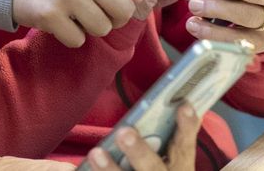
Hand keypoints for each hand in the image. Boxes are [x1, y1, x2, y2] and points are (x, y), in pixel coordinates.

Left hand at [85, 103, 200, 170]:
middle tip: (124, 132)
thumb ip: (169, 138)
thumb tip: (175, 100)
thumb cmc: (158, 169)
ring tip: (95, 153)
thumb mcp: (171, 159)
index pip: (184, 146)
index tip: (184, 104)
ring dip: (111, 170)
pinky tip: (77, 169)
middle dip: (140, 152)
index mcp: (179, 167)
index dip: (186, 127)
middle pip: (154, 168)